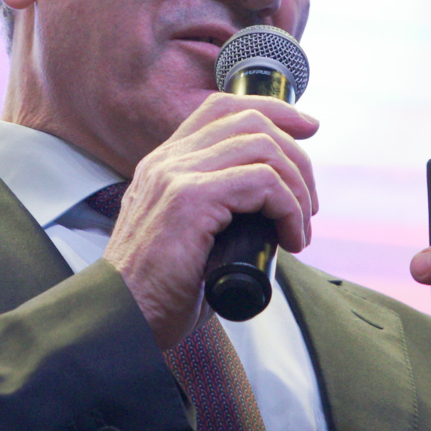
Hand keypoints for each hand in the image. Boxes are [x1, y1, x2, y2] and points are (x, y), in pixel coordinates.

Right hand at [104, 93, 318, 350]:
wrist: (120, 321)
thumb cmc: (158, 294)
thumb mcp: (188, 238)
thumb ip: (218, 213)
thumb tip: (271, 215)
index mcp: (164, 164)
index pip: (221, 109)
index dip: (274, 111)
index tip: (308, 129)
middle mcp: (166, 161)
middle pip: (250, 120)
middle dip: (297, 155)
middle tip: (309, 203)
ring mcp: (176, 177)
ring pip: (262, 147)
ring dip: (297, 186)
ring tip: (299, 227)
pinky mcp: (189, 201)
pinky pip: (262, 182)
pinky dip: (288, 208)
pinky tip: (290, 240)